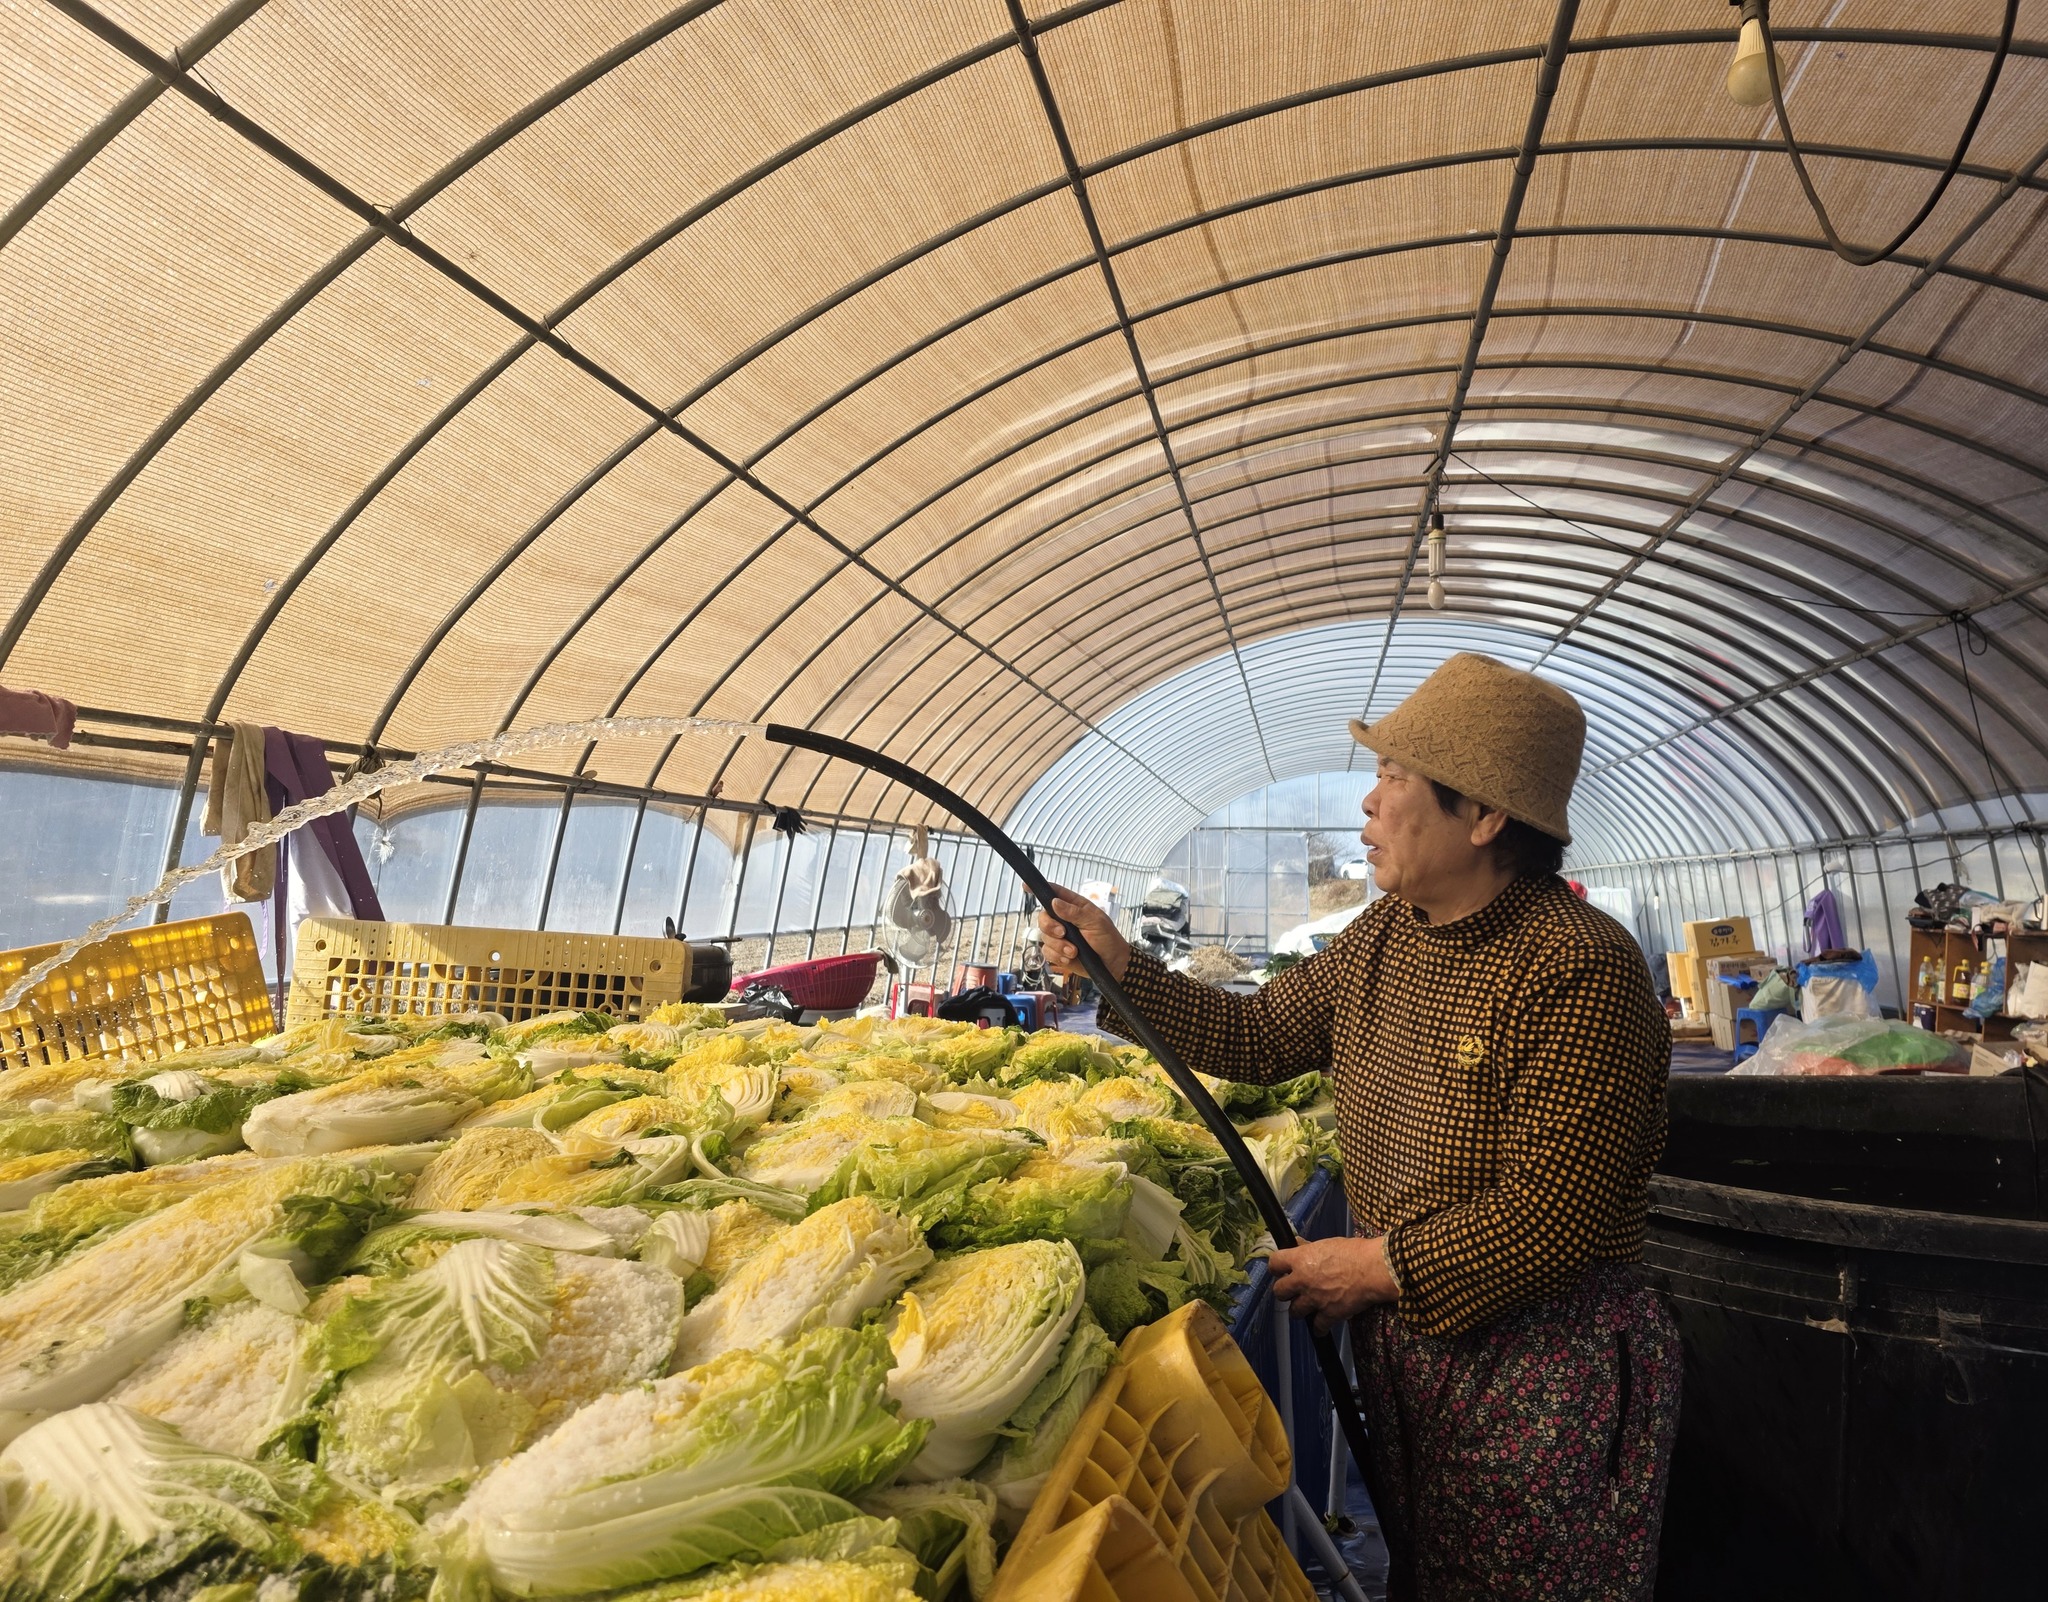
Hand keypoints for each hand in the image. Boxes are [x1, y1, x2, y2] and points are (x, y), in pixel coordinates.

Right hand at [1036, 885, 1130, 982]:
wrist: (1112, 965)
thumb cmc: (1108, 939)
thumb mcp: (1096, 922)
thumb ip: (1075, 912)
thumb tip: (1054, 903)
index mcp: (1074, 906)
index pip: (1054, 893)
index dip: (1039, 889)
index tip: (1026, 887)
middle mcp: (1063, 919)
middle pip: (1043, 917)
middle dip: (1050, 926)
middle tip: (1063, 933)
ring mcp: (1060, 936)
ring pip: (1044, 936)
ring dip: (1059, 946)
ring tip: (1074, 951)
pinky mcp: (1058, 952)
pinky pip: (1047, 952)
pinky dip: (1058, 956)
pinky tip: (1070, 958)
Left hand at [1267, 1235, 1398, 1332]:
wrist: (1372, 1269)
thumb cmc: (1353, 1252)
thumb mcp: (1327, 1244)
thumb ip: (1309, 1247)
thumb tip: (1297, 1244)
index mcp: (1300, 1260)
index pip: (1274, 1263)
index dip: (1276, 1267)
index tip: (1281, 1270)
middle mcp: (1302, 1281)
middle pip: (1279, 1292)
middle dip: (1285, 1292)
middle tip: (1293, 1290)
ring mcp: (1314, 1300)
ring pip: (1294, 1312)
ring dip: (1299, 1310)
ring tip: (1307, 1307)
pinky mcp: (1328, 1315)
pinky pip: (1317, 1327)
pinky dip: (1320, 1328)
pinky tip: (1322, 1326)